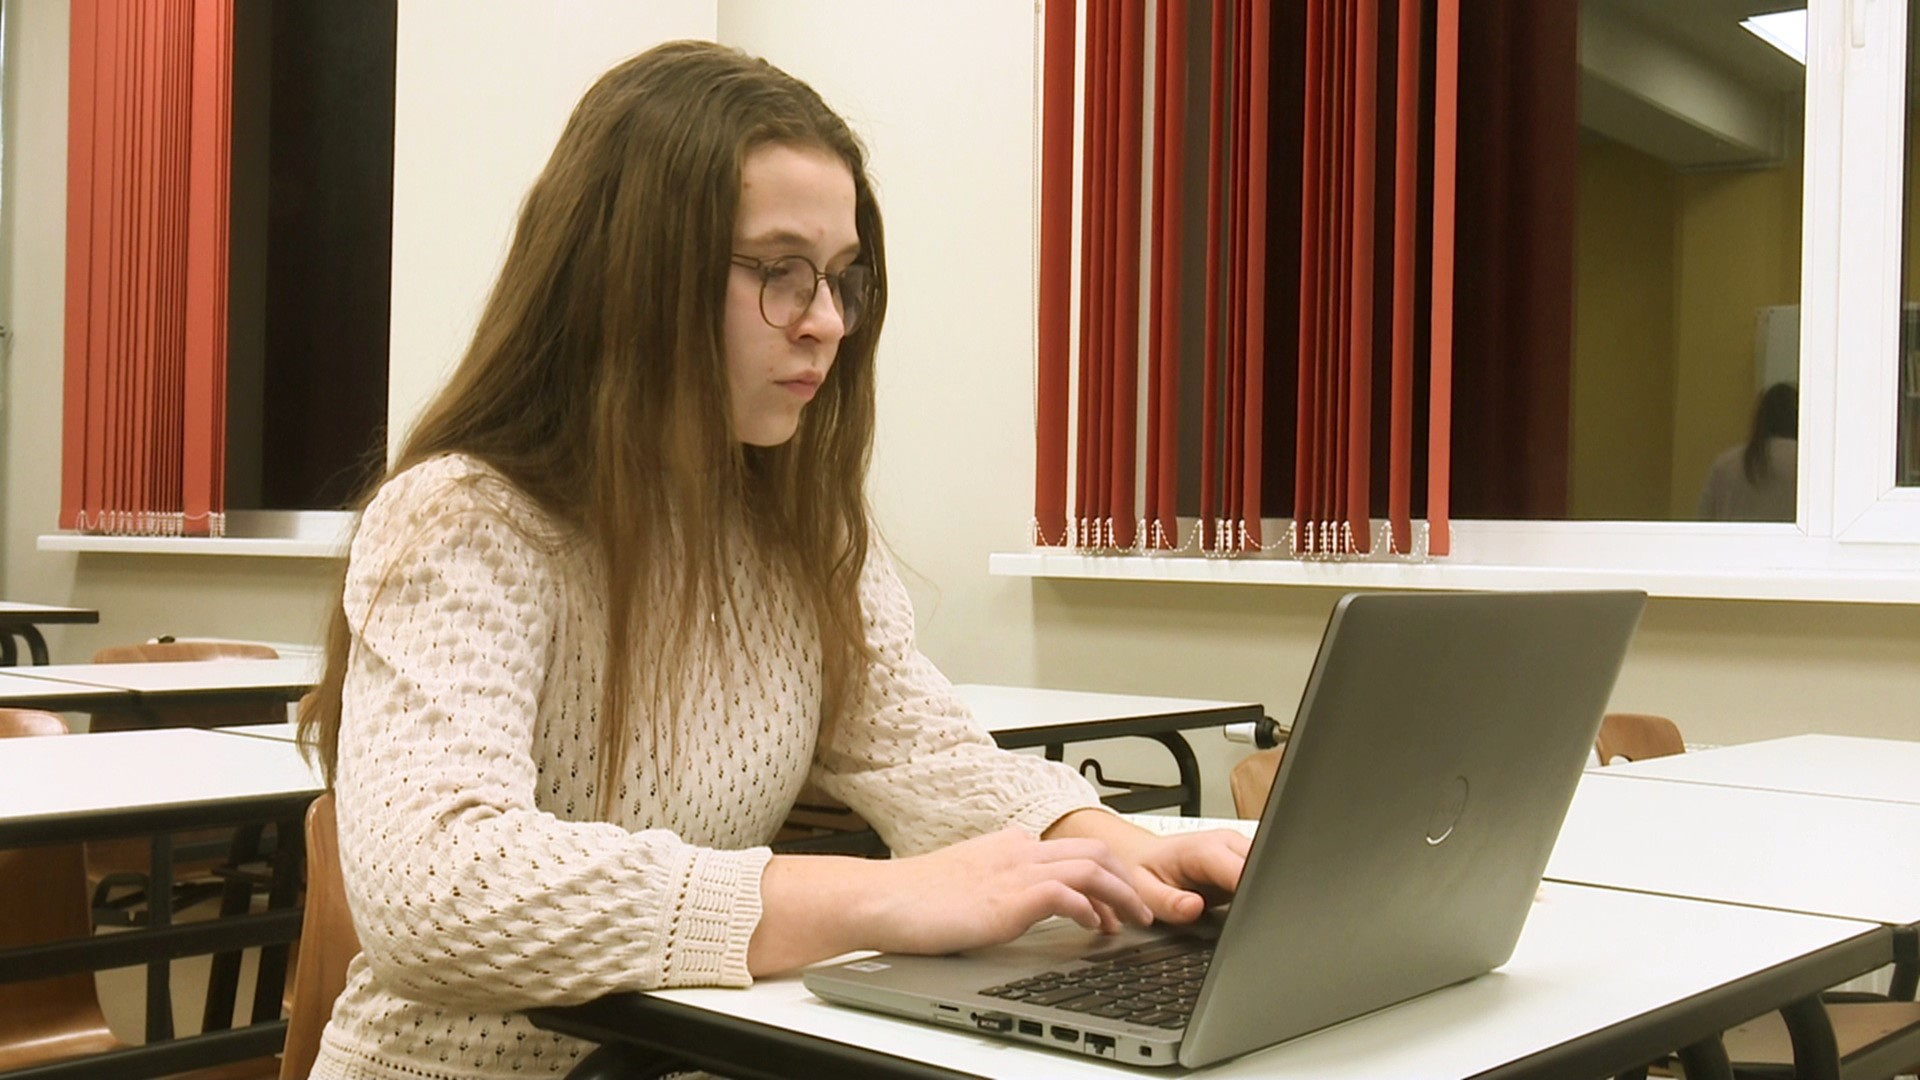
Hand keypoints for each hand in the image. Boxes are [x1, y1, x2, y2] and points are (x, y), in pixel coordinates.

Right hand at [863, 828, 1155, 955]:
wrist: (882, 898)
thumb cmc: (915, 898)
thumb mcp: (968, 882)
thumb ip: (999, 883)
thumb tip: (1024, 902)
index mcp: (1010, 845)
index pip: (1073, 849)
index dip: (1106, 874)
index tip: (1118, 901)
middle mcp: (1019, 850)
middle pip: (1094, 851)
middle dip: (1128, 881)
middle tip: (1143, 910)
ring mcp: (1015, 871)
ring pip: (1091, 868)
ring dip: (1121, 895)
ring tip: (1135, 921)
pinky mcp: (1009, 897)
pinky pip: (1067, 894)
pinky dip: (1089, 908)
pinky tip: (1095, 926)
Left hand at [1044, 810, 1249, 924]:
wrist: (1139, 856)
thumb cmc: (1141, 871)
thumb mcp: (1144, 891)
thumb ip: (1168, 902)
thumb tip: (1193, 907)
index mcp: (1205, 849)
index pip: (1245, 870)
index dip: (1254, 894)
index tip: (1252, 915)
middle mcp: (1226, 844)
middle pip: (1264, 868)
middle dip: (1263, 895)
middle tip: (1250, 922)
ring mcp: (1238, 850)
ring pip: (1267, 870)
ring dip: (1262, 893)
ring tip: (1240, 911)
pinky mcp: (1243, 860)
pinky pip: (1261, 874)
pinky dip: (1259, 891)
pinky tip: (1247, 906)